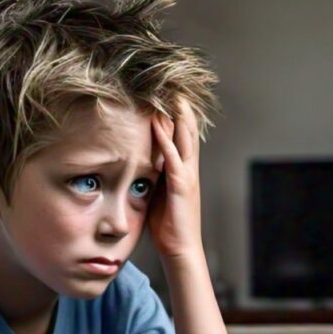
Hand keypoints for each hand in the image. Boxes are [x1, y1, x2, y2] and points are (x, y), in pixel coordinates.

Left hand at [147, 97, 203, 260]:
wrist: (180, 249)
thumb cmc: (168, 224)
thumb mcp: (160, 194)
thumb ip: (156, 176)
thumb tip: (143, 163)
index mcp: (184, 171)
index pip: (184, 136)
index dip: (180, 115)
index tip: (171, 95)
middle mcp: (189, 170)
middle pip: (189, 131)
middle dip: (182, 108)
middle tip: (174, 85)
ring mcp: (187, 177)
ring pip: (185, 139)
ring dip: (177, 116)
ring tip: (169, 94)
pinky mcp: (181, 187)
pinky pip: (173, 158)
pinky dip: (166, 140)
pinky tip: (158, 125)